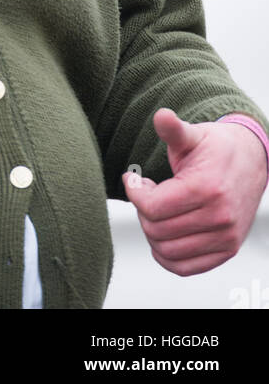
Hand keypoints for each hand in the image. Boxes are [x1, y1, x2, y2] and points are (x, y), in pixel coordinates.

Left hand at [122, 107, 267, 275]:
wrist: (250, 161)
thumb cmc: (217, 148)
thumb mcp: (193, 135)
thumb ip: (173, 129)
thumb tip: (161, 116)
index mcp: (207, 187)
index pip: (153, 207)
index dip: (134, 193)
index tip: (132, 178)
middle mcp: (220, 216)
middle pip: (157, 231)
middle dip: (142, 211)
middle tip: (145, 192)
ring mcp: (226, 237)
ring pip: (168, 252)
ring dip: (152, 233)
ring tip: (156, 210)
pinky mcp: (228, 249)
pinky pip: (186, 268)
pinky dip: (166, 257)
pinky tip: (162, 233)